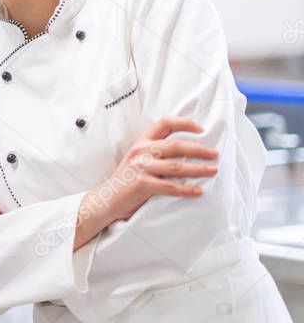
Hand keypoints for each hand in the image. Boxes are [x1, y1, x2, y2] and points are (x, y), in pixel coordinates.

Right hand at [74, 117, 218, 249]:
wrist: (106, 199)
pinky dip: (187, 189)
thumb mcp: (138, 159)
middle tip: (215, 154)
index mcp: (142, 142)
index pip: (165, 124)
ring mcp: (141, 167)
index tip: (201, 129)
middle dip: (199, 149)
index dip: (185, 124)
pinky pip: (171, 187)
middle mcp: (141, 151)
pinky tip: (198, 191)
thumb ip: (156, 152)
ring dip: (198, 169)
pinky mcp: (142, 184)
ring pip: (177, 166)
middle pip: (176, 145)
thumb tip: (187, 151)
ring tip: (213, 171)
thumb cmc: (127, 180)